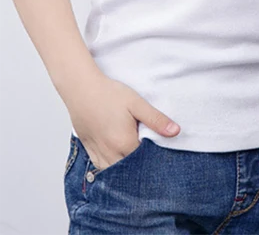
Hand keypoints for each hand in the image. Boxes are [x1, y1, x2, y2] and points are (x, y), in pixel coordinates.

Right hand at [64, 71, 179, 170]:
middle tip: (150, 157)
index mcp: (125, 143)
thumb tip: (175, 132)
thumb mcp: (137, 104)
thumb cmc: (110, 94)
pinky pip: (100, 167)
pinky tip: (118, 158)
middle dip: (140, 167)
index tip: (161, 153)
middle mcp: (110, 153)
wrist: (81, 89)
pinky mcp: (88, 149)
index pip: (144, 162)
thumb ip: (156, 120)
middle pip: (129, 170)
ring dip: (124, 169)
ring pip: (113, 170)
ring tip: (135, 159)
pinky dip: (110, 166)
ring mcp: (97, 153)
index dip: (154, 158)